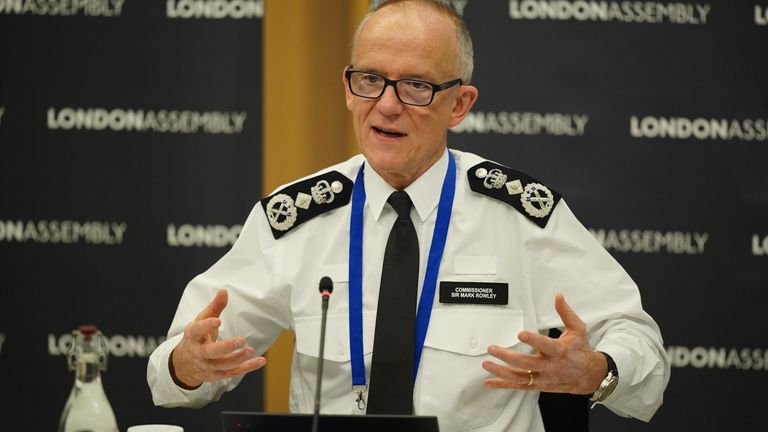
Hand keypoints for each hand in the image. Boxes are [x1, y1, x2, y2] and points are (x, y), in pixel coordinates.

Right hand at [170, 288, 266, 388]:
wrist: (184, 364)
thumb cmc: (196, 338)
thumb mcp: (201, 320)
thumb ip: (214, 307)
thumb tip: (224, 291)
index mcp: (193, 336)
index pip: (198, 331)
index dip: (207, 326)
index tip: (217, 320)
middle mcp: (199, 353)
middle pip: (211, 352)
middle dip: (226, 347)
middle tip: (241, 340)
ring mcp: (208, 366)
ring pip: (223, 365)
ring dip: (238, 359)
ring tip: (251, 351)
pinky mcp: (218, 374)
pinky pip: (234, 372)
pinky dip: (248, 367)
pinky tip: (261, 361)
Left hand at [481, 293, 606, 393]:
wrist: (589, 376)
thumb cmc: (581, 351)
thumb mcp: (577, 329)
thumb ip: (565, 312)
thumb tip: (558, 297)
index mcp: (558, 351)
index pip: (544, 345)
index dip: (532, 340)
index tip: (520, 333)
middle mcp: (549, 366)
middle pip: (525, 363)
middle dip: (507, 356)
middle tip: (493, 348)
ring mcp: (542, 377)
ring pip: (519, 377)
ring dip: (501, 372)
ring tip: (487, 364)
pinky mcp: (538, 385)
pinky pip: (518, 386)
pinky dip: (502, 384)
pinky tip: (489, 381)